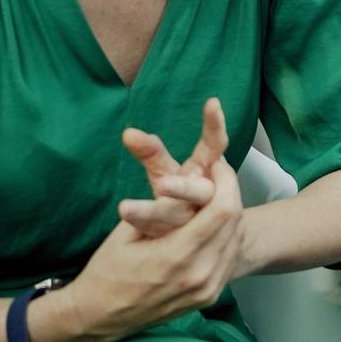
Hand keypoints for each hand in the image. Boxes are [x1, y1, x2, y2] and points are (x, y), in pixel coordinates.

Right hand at [46, 151, 248, 341]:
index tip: (217, 165)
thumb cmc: (107, 272)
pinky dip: (226, 235)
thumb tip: (188, 177)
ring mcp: (207, 290)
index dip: (226, 181)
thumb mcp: (127, 232)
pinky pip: (228, 258)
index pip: (221, 211)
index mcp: (176, 255)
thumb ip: (161, 207)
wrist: (99, 318)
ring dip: (231, 212)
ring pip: (236, 239)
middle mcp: (199, 275)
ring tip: (217, 194)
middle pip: (235, 222)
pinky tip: (214, 222)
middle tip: (219, 174)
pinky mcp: (208, 297)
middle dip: (231, 192)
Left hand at [117, 97, 229, 236]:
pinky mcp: (179, 236)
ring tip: (125, 209)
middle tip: (162, 184)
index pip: (215, 144)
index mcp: (207, 169)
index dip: (215, 125)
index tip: (211, 104)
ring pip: (175, 215)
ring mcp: (193, 218)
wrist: (205, 237)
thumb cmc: (182, 195)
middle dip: (181, 188)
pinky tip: (127, 222)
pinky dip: (142, 225)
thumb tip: (127, 133)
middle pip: (199, 191)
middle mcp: (205, 193)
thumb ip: (150, 152)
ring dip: (150, 212)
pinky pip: (158, 231)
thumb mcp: (166, 169)